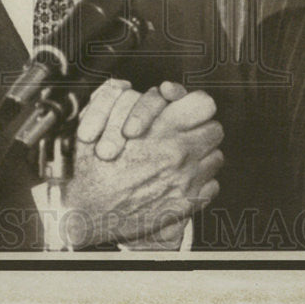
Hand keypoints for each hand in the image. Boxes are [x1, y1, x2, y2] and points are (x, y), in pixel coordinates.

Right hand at [59, 86, 223, 247]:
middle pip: (215, 130)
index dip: (196, 104)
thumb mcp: (104, 121)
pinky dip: (202, 182)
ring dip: (203, 155)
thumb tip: (165, 91)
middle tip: (187, 132)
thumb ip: (136, 102)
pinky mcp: (185, 204)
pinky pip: (212, 185)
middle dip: (202, 128)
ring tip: (185, 157)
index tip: (187, 109)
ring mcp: (186, 180)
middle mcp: (180, 153)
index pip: (204, 105)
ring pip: (216, 157)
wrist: (88, 212)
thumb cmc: (93, 167)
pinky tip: (183, 180)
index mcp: (163, 129)